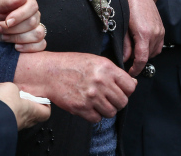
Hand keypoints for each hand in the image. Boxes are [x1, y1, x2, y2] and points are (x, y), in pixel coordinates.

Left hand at [0, 0, 45, 51]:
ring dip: (19, 38)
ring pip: (38, 35)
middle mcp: (33, 15)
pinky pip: (41, 45)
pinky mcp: (34, 41)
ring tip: (4, 37)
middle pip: (32, 23)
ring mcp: (35, 28)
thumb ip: (8, 1)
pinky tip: (16, 47)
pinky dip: (28, 48)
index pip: (32, 7)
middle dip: (13, 29)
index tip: (7, 21)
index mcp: (26, 2)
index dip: (20, 16)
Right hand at [0, 82, 49, 130]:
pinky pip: (7, 119)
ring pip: (19, 117)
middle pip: (33, 116)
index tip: (41, 99)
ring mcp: (14, 126)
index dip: (45, 106)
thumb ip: (15, 89)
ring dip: (15, 109)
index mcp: (32, 111)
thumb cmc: (6, 102)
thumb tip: (12, 91)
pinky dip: (4, 112)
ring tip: (8, 99)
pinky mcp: (3, 127)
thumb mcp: (12, 87)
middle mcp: (25, 121)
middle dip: (29, 106)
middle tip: (23, 97)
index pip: (46, 113)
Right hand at [14, 52, 136, 122]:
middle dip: (116, 101)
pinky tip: (87, 105)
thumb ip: (114, 72)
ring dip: (105, 109)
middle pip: (122, 102)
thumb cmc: (71, 65)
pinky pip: (97, 119)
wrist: (49, 72)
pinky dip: (93, 115)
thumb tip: (132, 84)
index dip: (126, 90)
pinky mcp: (81, 108)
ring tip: (96, 101)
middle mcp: (100, 82)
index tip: (120, 90)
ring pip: (111, 112)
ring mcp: (91, 96)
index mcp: (106, 68)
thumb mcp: (95, 61)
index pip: (130, 86)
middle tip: (107, 97)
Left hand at [121, 0, 164, 75]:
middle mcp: (155, 33)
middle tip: (128, 58)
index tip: (130, 72)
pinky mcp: (161, 27)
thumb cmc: (126, 5)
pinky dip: (151, 47)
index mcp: (144, 34)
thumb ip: (125, 45)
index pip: (142, 59)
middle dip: (139, 60)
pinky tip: (142, 43)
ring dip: (145, 53)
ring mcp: (160, 30)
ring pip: (155, 51)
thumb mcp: (122, 26)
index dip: (136, 69)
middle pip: (149, 56)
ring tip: (134, 49)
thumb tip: (125, 58)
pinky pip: (158, 44)